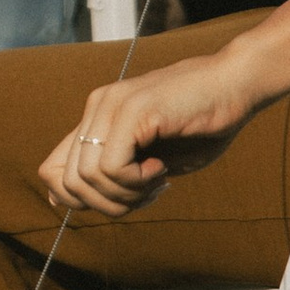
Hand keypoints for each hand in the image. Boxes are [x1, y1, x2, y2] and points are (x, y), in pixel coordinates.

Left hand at [38, 47, 266, 218]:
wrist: (238, 85)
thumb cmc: (203, 124)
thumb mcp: (151, 159)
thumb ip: (110, 175)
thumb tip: (60, 201)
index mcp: (97, 118)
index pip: (51, 171)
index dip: (76, 200)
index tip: (121, 198)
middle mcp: (97, 107)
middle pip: (68, 183)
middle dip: (107, 204)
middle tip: (147, 193)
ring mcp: (112, 105)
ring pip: (87, 177)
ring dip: (126, 194)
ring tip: (157, 180)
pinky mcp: (133, 110)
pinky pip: (111, 167)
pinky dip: (137, 181)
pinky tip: (162, 169)